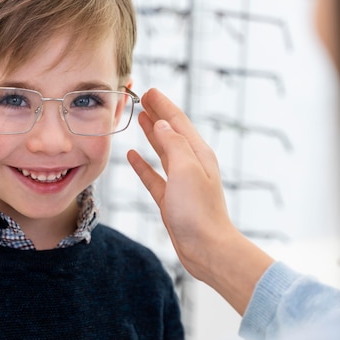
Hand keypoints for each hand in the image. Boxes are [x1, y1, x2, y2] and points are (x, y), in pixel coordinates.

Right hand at [127, 89, 272, 313]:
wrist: (206, 249)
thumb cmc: (199, 211)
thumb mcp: (187, 170)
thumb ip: (174, 145)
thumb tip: (163, 125)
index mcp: (199, 154)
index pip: (179, 122)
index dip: (164, 105)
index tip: (150, 91)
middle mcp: (191, 165)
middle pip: (171, 133)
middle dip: (158, 114)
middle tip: (142, 98)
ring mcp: (181, 182)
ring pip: (163, 151)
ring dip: (152, 134)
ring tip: (140, 118)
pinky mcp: (171, 199)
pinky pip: (154, 176)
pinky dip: (143, 164)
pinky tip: (133, 156)